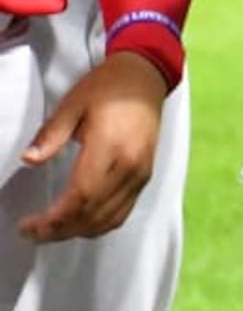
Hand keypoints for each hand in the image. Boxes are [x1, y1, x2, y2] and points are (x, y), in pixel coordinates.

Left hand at [19, 49, 166, 241]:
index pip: (80, 197)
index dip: (53, 219)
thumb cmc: (109, 87)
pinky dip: (99, 225)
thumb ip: (51, 134)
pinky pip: (122, 212)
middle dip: (60, 231)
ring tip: (51, 231)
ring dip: (78, 232)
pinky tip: (80, 223)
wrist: (146, 77)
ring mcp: (141, 173)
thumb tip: (30, 158)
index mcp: (111, 147)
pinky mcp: (145, 176)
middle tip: (33, 233)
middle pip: (93, 214)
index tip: (29, 225)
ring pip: (109, 219)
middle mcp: (130, 166)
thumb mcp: (73, 104)